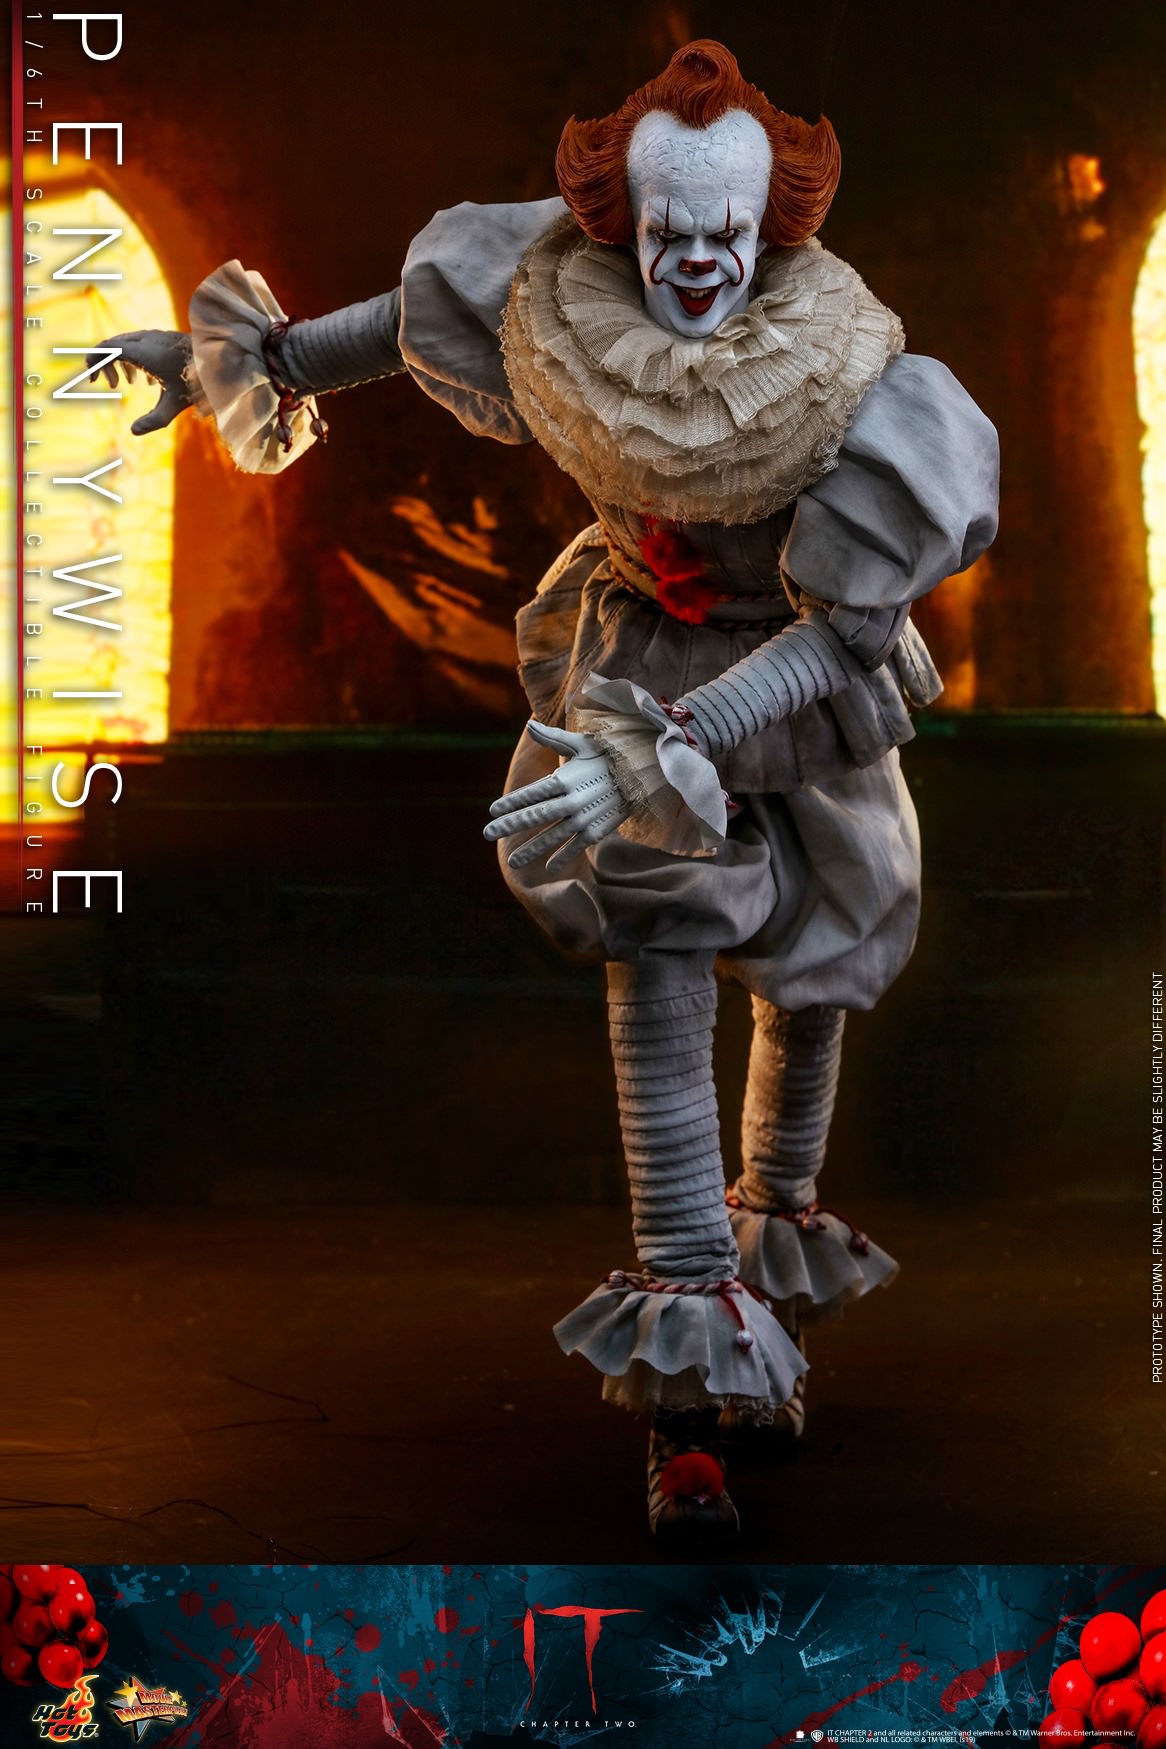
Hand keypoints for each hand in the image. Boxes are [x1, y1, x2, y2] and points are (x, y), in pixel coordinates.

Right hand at [86, 330, 193, 434]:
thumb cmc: (196, 381)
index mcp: (142, 352)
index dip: (94, 362)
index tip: (92, 380)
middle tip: (113, 386)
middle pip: (112, 345)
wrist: (219, 361)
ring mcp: (154, 336)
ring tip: (128, 384)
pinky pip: (139, 344)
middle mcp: (145, 339)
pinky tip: (147, 380)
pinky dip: (135, 359)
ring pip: (126, 344)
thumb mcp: (173, 405)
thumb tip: (133, 432)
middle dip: (106, 365)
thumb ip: (153, 420)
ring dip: (121, 363)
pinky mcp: (163, 339)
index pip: (106, 349)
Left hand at [484, 720, 630, 872]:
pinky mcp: (598, 829)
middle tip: (487, 835)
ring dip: (530, 850)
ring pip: (551, 837)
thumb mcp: (580, 743)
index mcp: (565, 778)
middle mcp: (572, 799)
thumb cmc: (608, 753)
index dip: (510, 803)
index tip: (492, 811)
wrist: (644, 770)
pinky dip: (562, 856)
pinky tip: (547, 866)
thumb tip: (528, 725)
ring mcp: (584, 817)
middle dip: (509, 826)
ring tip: (512, 862)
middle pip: (535, 816)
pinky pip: (575, 846)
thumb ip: (552, 738)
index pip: (530, 793)